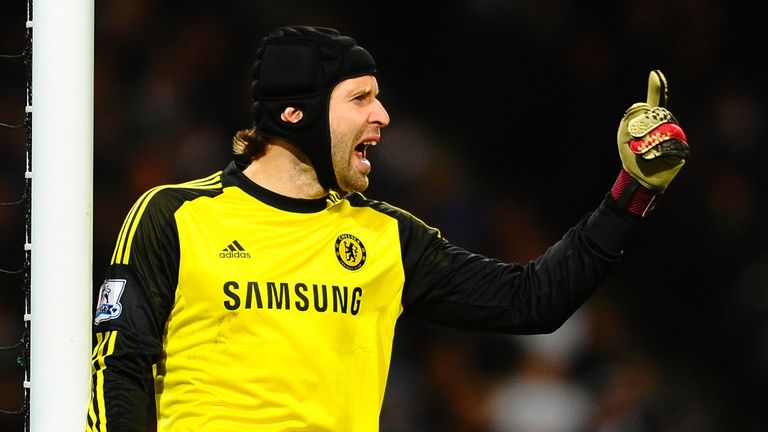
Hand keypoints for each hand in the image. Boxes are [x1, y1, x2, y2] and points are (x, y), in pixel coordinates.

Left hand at [616, 70, 688, 190]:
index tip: (655, 75)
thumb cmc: (631, 154)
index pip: (656, 100)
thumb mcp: (625, 135)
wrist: (638, 176)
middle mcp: (668, 124)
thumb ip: (632, 118)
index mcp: (653, 118)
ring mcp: (677, 135)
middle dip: (643, 127)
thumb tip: (644, 105)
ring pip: (666, 128)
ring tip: (641, 151)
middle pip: (658, 114)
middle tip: (634, 142)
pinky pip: (673, 144)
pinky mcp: (682, 150)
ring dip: (648, 141)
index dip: (657, 88)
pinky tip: (651, 156)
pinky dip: (659, 150)